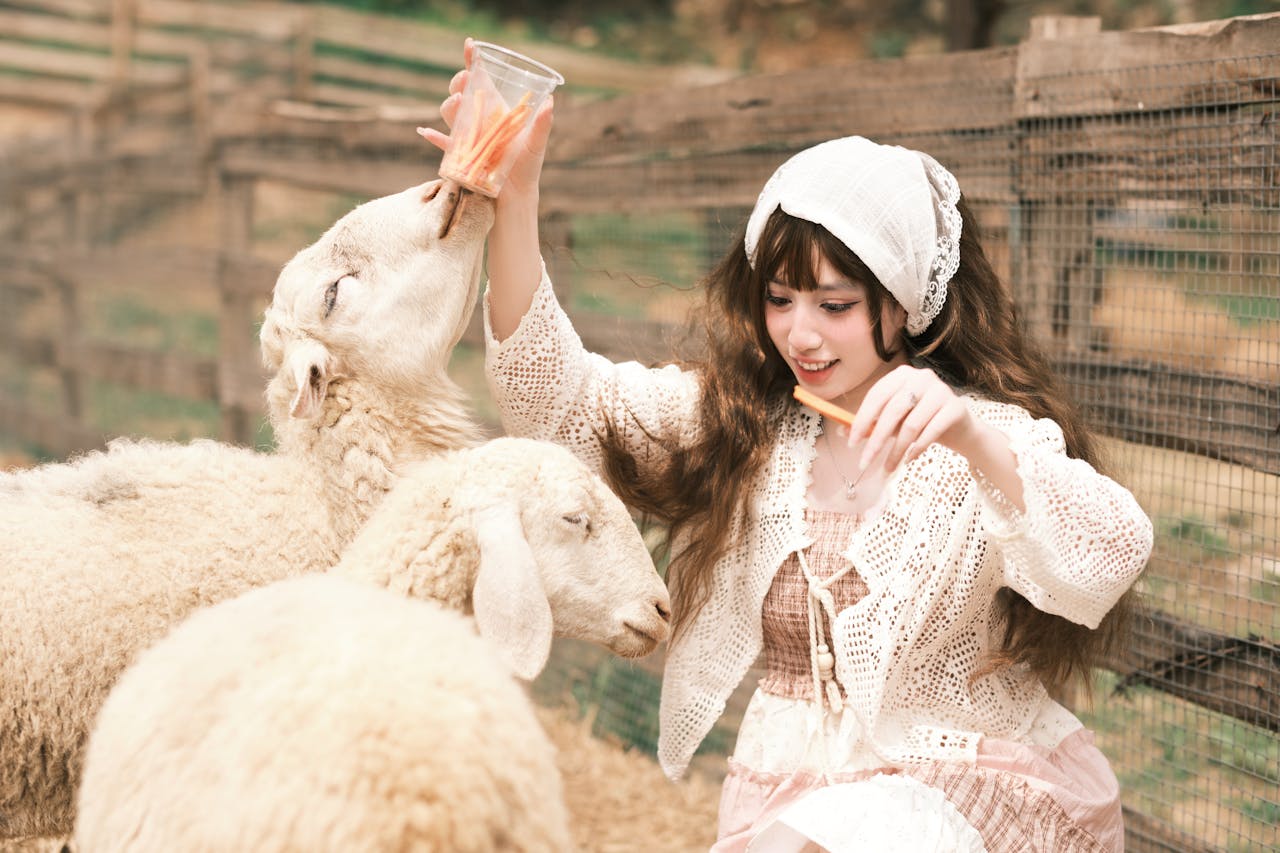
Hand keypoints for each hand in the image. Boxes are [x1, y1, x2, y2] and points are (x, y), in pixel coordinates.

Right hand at [416, 38, 553, 213]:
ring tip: (459, 102)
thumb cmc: (527, 167)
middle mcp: (479, 119)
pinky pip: (442, 143)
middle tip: (466, 81)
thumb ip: (542, 125)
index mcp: (495, 110)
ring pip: (450, 112)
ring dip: (451, 105)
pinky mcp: (459, 154)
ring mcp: (467, 135)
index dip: (474, 61)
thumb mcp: (536, 144)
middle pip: (462, 91)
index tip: (470, 45)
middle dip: (459, 81)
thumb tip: (550, 103)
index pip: (482, 79)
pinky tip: (425, 131)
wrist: (516, 195)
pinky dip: (433, 137)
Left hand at [847, 365, 978, 472]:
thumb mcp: (894, 420)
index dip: (862, 420)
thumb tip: (842, 432)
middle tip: (865, 462)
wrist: (958, 427)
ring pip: (911, 425)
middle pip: (892, 411)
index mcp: (902, 375)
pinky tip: (909, 459)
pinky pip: (931, 431)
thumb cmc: (920, 420)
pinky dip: (917, 448)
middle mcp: (922, 377)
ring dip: (896, 450)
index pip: (876, 396)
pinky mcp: (955, 407)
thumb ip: (872, 423)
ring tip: (889, 467)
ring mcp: (941, 390)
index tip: (851, 443)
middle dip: (876, 440)